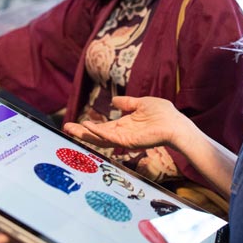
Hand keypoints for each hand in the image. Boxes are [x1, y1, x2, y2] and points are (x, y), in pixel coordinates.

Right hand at [63, 96, 194, 150]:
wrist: (176, 124)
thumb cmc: (163, 114)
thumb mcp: (141, 103)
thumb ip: (127, 103)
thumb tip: (114, 100)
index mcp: (124, 125)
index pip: (102, 127)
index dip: (89, 126)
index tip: (75, 122)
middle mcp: (122, 134)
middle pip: (97, 135)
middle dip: (81, 132)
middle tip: (65, 127)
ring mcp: (124, 139)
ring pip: (100, 138)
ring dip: (86, 134)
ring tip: (71, 128)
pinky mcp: (128, 141)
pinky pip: (110, 137)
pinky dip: (98, 132)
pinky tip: (87, 126)